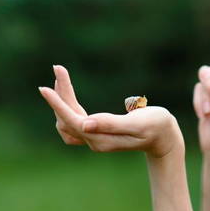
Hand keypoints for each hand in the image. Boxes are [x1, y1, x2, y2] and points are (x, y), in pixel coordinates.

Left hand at [39, 66, 183, 158]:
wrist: (165, 137)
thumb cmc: (157, 126)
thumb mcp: (138, 123)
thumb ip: (112, 124)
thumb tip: (85, 125)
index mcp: (102, 139)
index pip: (73, 121)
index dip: (58, 104)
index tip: (44, 88)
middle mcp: (95, 141)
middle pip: (67, 118)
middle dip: (61, 94)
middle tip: (59, 69)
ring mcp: (95, 138)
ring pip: (68, 119)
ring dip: (62, 99)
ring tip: (62, 75)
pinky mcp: (98, 133)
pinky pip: (74, 120)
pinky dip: (68, 106)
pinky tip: (68, 94)